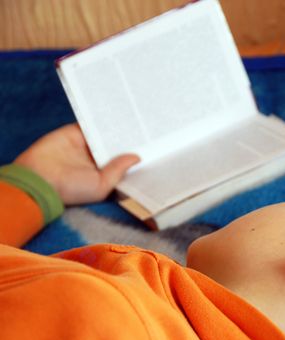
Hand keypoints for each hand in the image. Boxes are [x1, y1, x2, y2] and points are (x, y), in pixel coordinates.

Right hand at [14, 123, 139, 204]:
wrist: (38, 179)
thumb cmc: (69, 190)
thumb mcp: (100, 186)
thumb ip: (118, 171)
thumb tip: (137, 157)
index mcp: (105, 174)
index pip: (124, 161)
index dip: (136, 154)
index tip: (154, 146)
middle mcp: (97, 159)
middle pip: (118, 145)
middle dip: (130, 137)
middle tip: (150, 127)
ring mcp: (86, 146)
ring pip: (106, 132)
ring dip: (117, 125)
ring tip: (137, 116)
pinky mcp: (74, 133)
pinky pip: (90, 123)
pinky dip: (100, 117)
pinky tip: (116, 111)